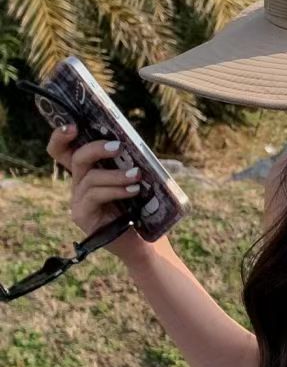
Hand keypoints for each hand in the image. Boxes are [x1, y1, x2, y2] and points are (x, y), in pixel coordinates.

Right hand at [46, 123, 172, 266]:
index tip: (72, 125)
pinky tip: (133, 190)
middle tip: (118, 147)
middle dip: (96, 148)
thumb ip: (127, 162)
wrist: (144, 241)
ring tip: (137, 176)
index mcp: (89, 172)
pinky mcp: (82, 215)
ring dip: (116, 175)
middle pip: (76, 158)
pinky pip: (95, 196)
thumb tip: (132, 143)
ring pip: (90, 178)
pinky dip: (116, 190)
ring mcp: (78, 201)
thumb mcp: (133, 179)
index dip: (61, 137)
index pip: (64, 151)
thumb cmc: (141, 207)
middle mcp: (79, 184)